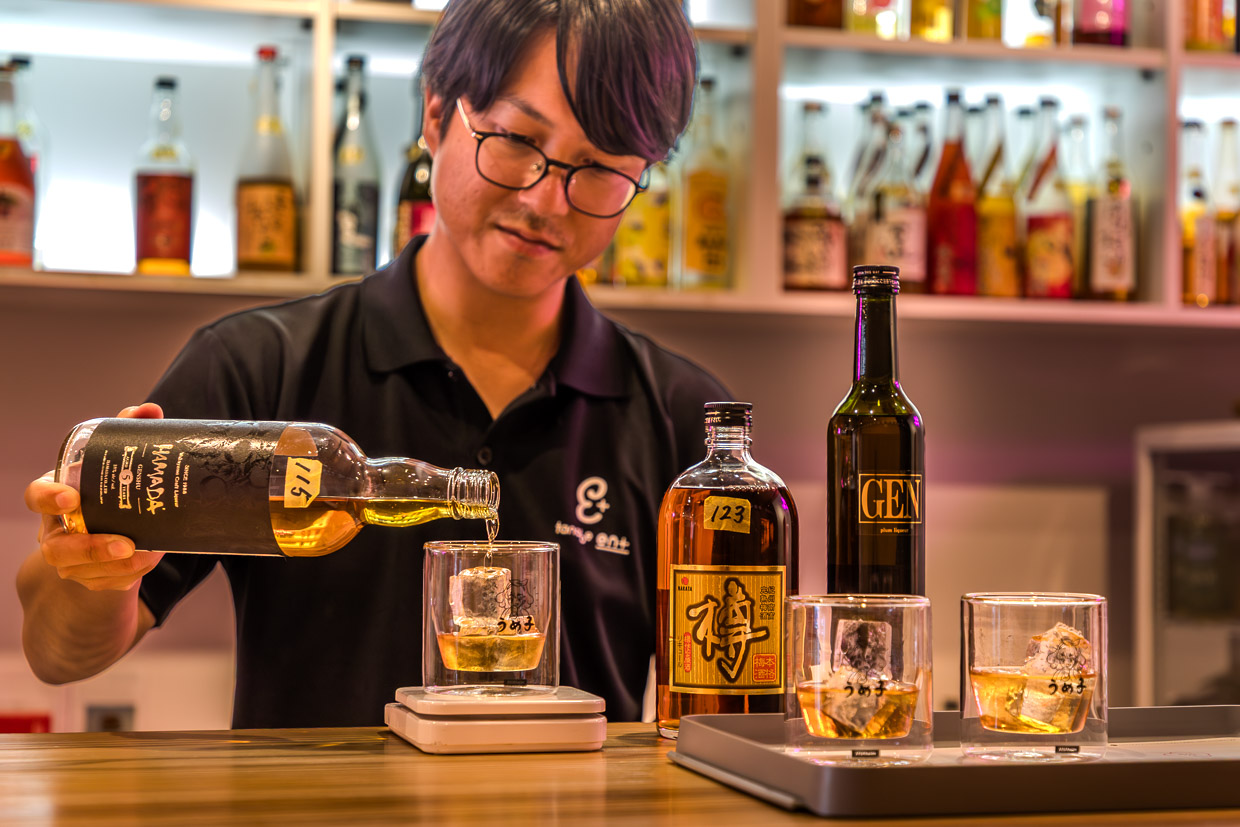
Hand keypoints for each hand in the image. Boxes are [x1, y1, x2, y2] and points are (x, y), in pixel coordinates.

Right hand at [26, 403, 166, 590]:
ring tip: (147, 551)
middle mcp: (56, 530)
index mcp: (56, 496)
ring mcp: (70, 559)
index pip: (37, 497)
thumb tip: (149, 411)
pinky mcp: (91, 578)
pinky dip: (130, 573)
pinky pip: (107, 582)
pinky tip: (151, 557)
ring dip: (117, 565)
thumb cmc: (107, 486)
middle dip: (88, 549)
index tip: (71, 498)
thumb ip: (126, 431)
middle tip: (123, 543)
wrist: (110, 525)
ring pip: (83, 570)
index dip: (48, 499)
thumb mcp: (111, 461)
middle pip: (57, 548)